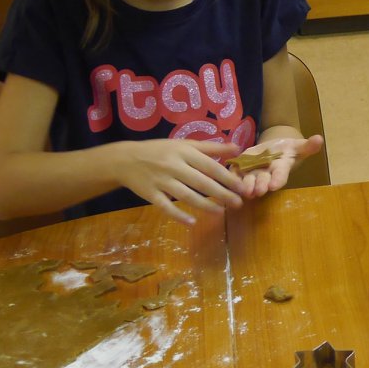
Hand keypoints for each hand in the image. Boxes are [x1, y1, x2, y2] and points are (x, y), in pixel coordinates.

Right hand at [112, 139, 245, 223]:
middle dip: (221, 194)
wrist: (126, 159)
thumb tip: (238, 148)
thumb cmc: (161, 151)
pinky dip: (178, 215)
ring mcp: (161, 181)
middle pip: (201, 182)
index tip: (242, 187)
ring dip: (205, 206)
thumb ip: (211, 148)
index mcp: (184, 152)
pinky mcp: (150, 194)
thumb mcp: (185, 144)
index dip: (227, 178)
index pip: (210, 166)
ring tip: (221, 212)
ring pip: (186, 196)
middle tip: (238, 204)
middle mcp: (174, 166)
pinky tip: (192, 222)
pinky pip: (165, 207)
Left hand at [233, 135, 324, 198]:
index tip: (274, 186)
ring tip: (244, 190)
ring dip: (245, 185)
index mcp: (281, 168)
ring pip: (248, 180)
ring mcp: (253, 172)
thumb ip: (307, 146)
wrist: (273, 150)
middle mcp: (266, 174)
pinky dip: (232, 175)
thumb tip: (319, 139)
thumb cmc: (287, 150)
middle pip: (263, 181)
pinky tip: (228, 176)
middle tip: (257, 191)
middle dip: (260, 185)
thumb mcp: (298, 146)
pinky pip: (235, 172)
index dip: (277, 181)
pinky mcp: (241, 168)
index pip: (280, 176)